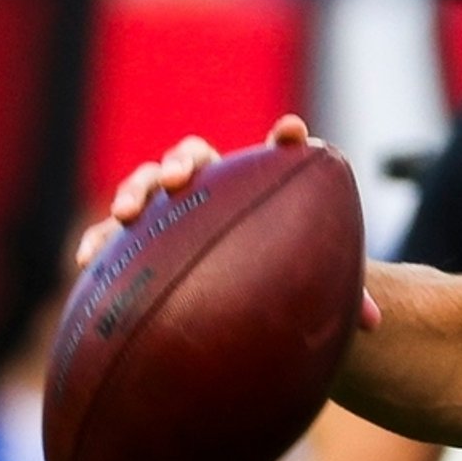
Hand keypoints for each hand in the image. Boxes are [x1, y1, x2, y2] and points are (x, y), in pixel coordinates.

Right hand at [73, 115, 380, 327]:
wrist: (234, 303)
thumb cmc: (280, 285)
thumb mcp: (310, 288)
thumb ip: (345, 297)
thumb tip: (375, 325)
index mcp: (255, 189)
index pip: (273, 155)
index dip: (285, 141)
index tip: (295, 135)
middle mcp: (208, 192)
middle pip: (192, 157)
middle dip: (183, 161)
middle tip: (180, 179)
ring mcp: (168, 214)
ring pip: (146, 186)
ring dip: (136, 189)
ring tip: (128, 211)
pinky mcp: (135, 246)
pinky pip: (110, 237)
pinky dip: (98, 239)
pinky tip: (86, 258)